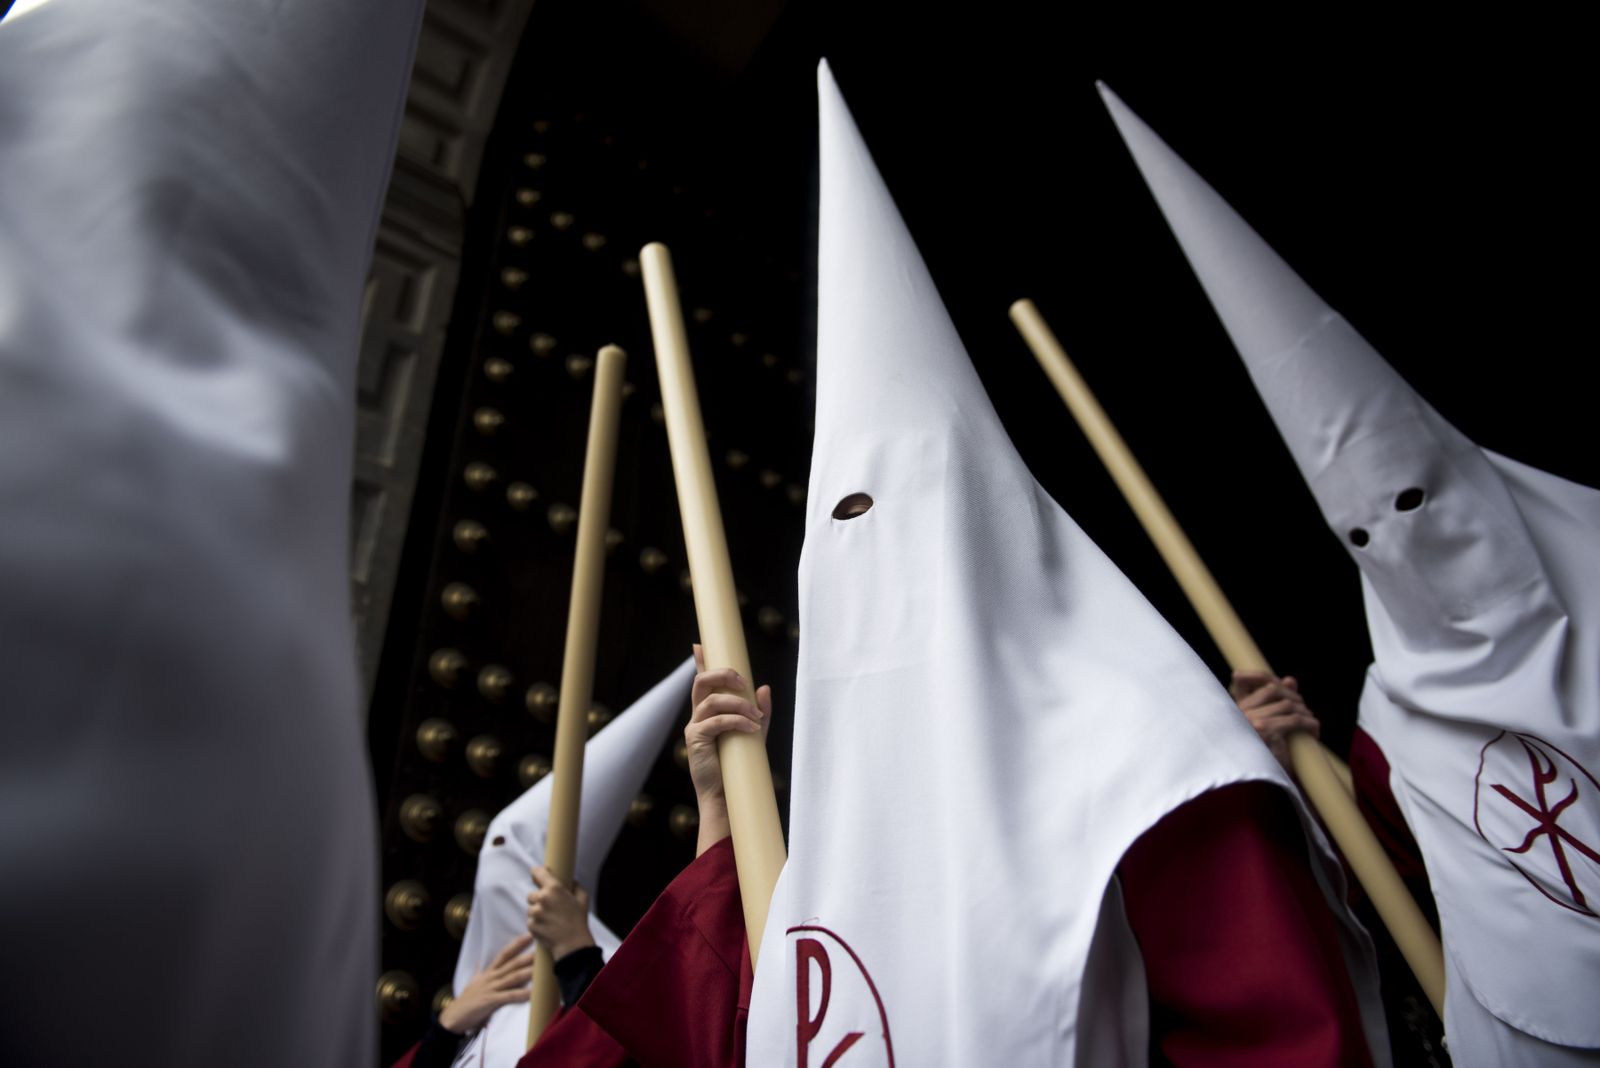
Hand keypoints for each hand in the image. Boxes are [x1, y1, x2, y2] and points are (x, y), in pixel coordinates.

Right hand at [438, 933, 534, 1034]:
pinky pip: (507, 996)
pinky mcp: (490, 1001)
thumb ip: (480, 971)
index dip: (516, 945)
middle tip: (541, 949)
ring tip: (541, 969)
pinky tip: (531, 994)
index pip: (504, 954)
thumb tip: (481, 960)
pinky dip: (519, 995)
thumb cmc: (466, 1001)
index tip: (528, 935)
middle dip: (526, 956)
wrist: (453, 1017)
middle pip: (511, 964)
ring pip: (512, 978)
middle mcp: (491, 978)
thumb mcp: (474, 982)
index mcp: (488, 973)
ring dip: (527, 973)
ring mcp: (491, 988)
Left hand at [525, 865, 595, 961]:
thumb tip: (571, 881)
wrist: (572, 945)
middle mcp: (542, 899)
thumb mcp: (582, 899)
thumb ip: (576, 886)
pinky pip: (530, 921)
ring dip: (537, 912)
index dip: (536, 872)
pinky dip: (536, 923)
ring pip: (531, 909)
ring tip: (551, 920)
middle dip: (539, 899)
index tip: (535, 872)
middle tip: (550, 906)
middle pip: (532, 894)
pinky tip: (547, 927)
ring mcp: (535, 913)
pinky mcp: (530, 925)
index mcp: (554, 889)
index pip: (538, 873)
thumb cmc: (578, 921)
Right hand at [687, 642, 770, 853]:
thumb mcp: (752, 734)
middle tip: (744, 682)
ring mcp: (694, 727)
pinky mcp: (696, 739)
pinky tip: (752, 729)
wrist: (726, 796)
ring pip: (711, 699)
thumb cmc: (738, 766)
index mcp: (708, 712)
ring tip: (756, 717)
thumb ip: (757, 712)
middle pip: (702, 682)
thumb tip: (765, 688)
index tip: (698, 645)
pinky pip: (716, 721)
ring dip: (738, 704)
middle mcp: (698, 715)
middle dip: (723, 674)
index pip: (702, 681)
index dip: (700, 662)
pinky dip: (736, 721)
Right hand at [1230, 670, 1320, 772]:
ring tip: (1311, 724)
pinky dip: (1309, 724)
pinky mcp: (1264, 731)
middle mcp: (1238, 712)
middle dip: (1294, 697)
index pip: (1246, 680)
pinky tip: (1314, 732)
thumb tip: (1290, 679)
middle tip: (1306, 712)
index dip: (1264, 676)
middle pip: (1272, 688)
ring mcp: (1249, 721)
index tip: (1287, 683)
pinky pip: (1293, 720)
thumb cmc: (1262, 757)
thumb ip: (1277, 700)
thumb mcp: (1268, 725)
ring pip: (1286, 704)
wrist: (1258, 787)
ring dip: (1304, 712)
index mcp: (1233, 709)